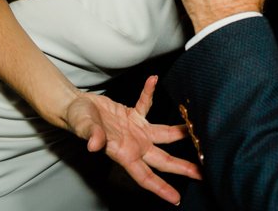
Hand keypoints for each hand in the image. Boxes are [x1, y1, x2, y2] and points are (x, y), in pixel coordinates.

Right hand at [66, 76, 200, 204]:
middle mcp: (134, 145)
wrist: (74, 107)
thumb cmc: (77, 120)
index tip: (176, 198)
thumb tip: (95, 144)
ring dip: (180, 131)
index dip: (160, 188)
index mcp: (123, 154)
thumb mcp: (84, 128)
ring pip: (165, 134)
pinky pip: (146, 103)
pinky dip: (149, 92)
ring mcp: (136, 130)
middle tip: (203, 173)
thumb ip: (91, 135)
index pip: (145, 176)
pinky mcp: (133, 114)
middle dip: (182, 167)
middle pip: (163, 159)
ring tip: (197, 129)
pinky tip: (153, 79)